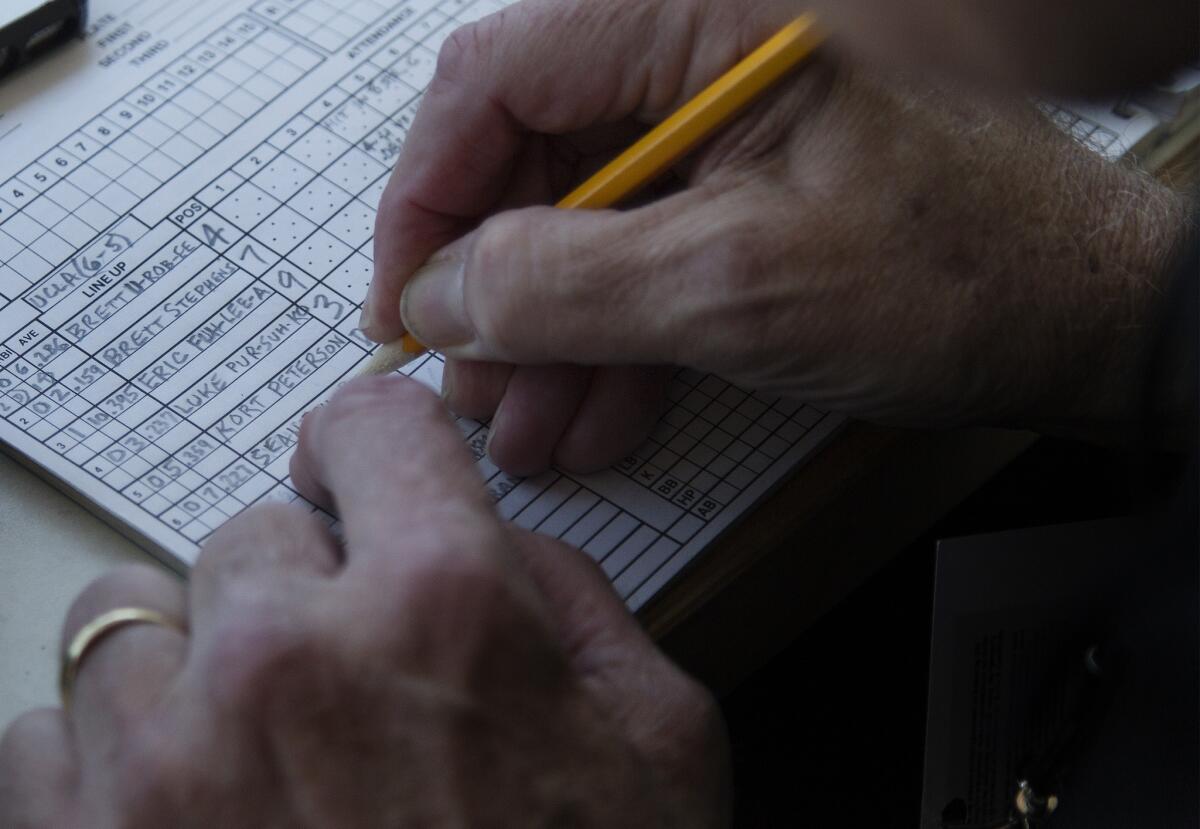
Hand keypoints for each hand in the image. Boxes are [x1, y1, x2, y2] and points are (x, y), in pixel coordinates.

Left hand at [0, 377, 728, 826]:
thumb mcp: (662, 738)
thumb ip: (574, 596)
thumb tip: (489, 541)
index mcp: (442, 605)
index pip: (369, 423)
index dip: (380, 451)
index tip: (370, 481)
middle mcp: (286, 657)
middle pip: (250, 529)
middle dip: (302, 588)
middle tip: (353, 682)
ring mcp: (162, 764)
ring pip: (128, 615)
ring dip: (193, 666)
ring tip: (261, 755)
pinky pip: (43, 738)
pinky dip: (107, 764)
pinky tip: (192, 821)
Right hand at [367, 0, 1187, 465]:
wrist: (1082, 319)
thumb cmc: (960, 270)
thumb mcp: (738, 286)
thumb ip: (566, 285)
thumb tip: (441, 296)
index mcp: (703, 18)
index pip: (499, 79)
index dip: (428, 194)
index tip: (404, 296)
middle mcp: (703, 57)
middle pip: (535, 158)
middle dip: (495, 285)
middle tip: (471, 381)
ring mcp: (725, 131)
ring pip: (585, 222)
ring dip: (550, 330)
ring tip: (529, 425)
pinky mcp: (746, 194)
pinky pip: (646, 257)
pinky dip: (616, 338)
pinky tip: (596, 413)